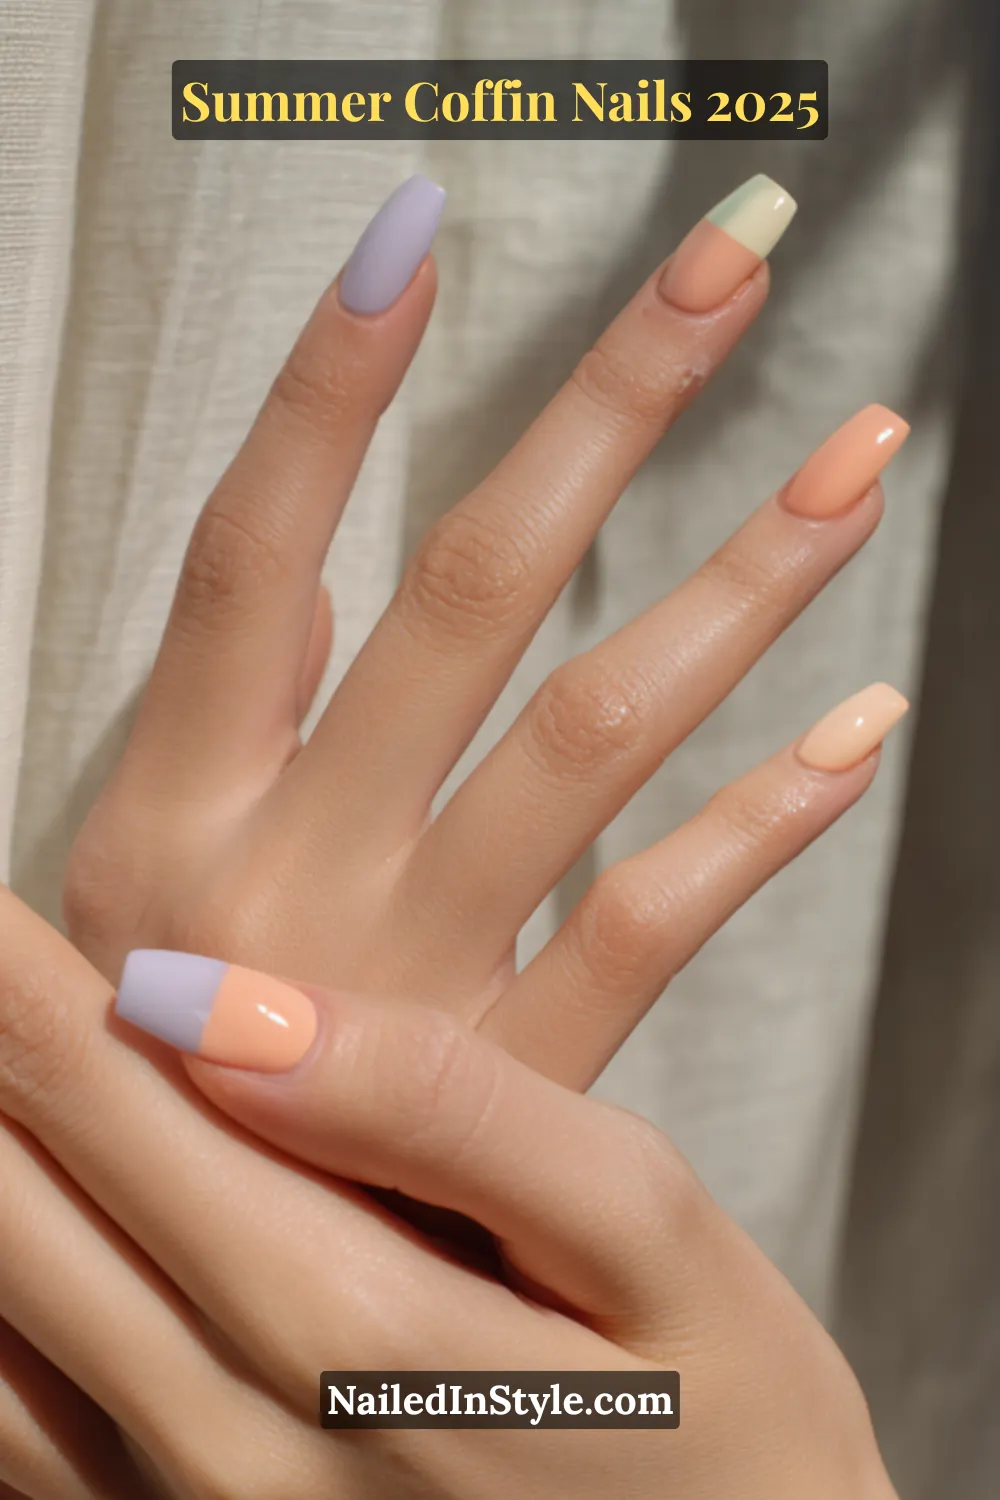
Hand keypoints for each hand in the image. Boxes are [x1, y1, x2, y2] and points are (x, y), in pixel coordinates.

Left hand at [0, 896, 896, 1497]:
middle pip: (32, 1212)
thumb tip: (238, 1008)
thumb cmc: (727, 1413)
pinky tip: (0, 1227)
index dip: (26, 986)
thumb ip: (448, 1112)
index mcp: (350, 1332)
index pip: (129, 1111)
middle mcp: (238, 1448)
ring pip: (4, 1324)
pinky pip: (26, 1441)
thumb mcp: (643, 1230)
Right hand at [64, 173, 909, 1088]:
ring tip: (856, 455)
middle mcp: (291, 877)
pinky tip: (865, 720)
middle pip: (467, 601)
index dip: (326, 392)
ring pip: (593, 741)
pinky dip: (766, 821)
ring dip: (736, 584)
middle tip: (735, 266)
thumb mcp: (127, 871)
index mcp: (172, 811)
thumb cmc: (146, 1050)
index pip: (249, 559)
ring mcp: (415, 980)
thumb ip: (221, 719)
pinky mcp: (516, 1080)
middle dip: (605, 413)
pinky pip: (652, 927)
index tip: (420, 231)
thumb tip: (315, 569)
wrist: (173, 1279)